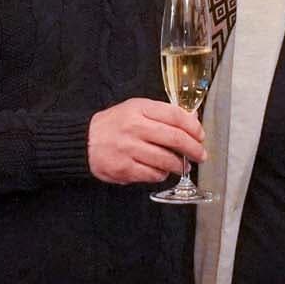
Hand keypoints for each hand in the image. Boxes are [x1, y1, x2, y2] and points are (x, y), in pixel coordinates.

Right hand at [88, 98, 205, 184]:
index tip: (200, 135)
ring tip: (184, 166)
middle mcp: (134, 127)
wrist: (83, 141)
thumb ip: (163, 114)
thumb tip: (192, 120)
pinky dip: (162, 174)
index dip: (193, 127)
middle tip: (200, 155)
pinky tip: (162, 171)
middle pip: (175, 138)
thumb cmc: (114, 125)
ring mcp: (128, 148)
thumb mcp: (136, 110)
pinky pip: (152, 174)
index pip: (175, 115)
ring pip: (166, 159)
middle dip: (193, 149)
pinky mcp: (124, 168)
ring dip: (180, 165)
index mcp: (139, 109)